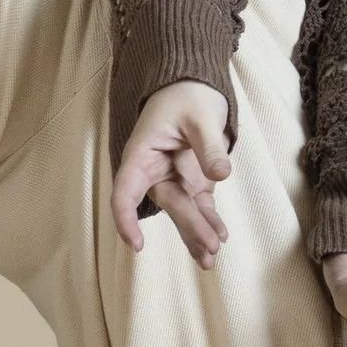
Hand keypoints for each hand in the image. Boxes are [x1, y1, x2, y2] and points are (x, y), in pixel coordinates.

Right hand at [110, 81, 233, 266]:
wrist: (194, 87)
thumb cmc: (186, 96)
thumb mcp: (199, 115)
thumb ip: (208, 145)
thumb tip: (220, 174)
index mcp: (142, 155)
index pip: (125, 192)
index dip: (126, 220)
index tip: (136, 245)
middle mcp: (154, 173)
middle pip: (167, 204)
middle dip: (188, 227)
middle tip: (210, 247)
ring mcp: (176, 179)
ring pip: (184, 212)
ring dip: (198, 235)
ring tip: (212, 259)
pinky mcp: (194, 183)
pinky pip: (201, 207)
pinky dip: (211, 222)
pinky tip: (221, 238)